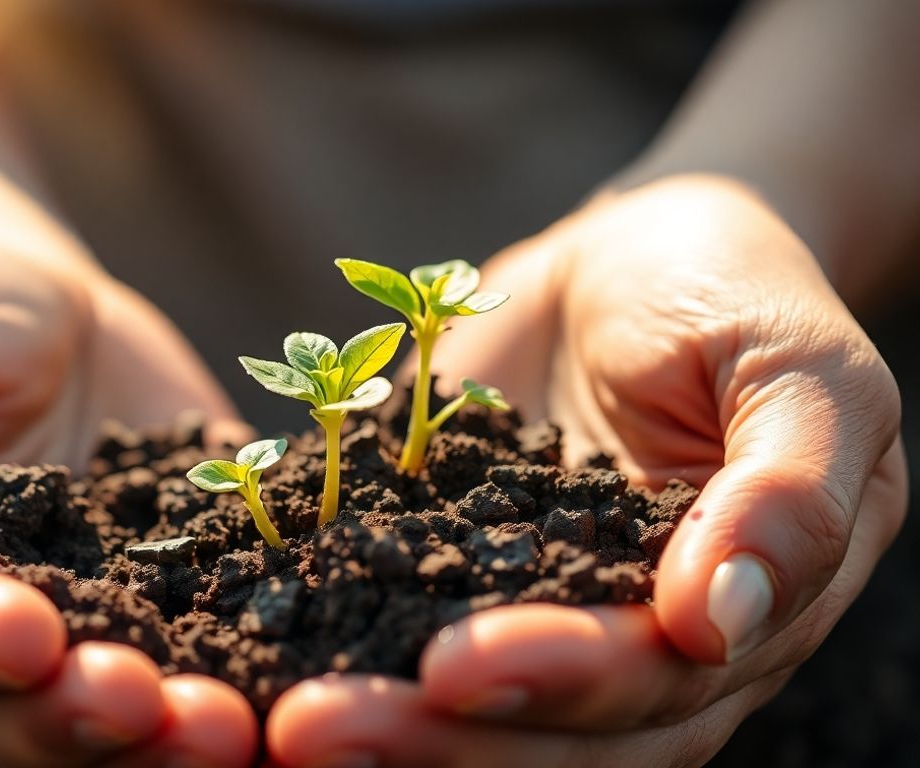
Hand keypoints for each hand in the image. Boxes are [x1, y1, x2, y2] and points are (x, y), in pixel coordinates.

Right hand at [0, 208, 256, 766]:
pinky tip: (293, 691)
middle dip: (75, 722)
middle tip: (151, 705)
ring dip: (160, 740)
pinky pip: (201, 655)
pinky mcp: (167, 600)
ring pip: (102, 722)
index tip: (30, 636)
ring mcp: (80, 627)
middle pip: (6, 722)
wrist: (25, 293)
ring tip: (230, 728)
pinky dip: (243, 683)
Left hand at [265, 175, 905, 766]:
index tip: (456, 667)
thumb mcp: (800, 369)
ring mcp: (537, 618)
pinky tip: (255, 670)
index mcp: (740, 618)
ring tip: (279, 725)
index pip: (650, 683)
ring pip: (469, 712)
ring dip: (378, 727)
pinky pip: (394, 627)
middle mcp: (637, 649)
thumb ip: (787, 493)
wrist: (638, 254)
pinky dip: (334, 655)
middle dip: (436, 737)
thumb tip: (717, 622)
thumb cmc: (740, 297)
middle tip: (316, 729)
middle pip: (546, 732)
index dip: (557, 684)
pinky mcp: (452, 575)